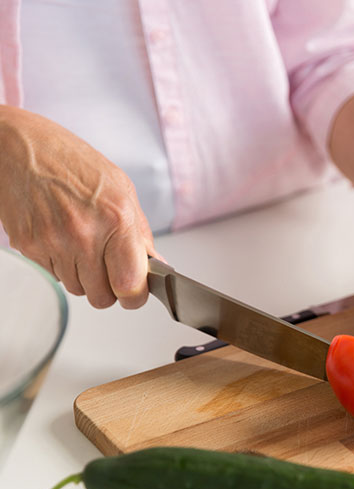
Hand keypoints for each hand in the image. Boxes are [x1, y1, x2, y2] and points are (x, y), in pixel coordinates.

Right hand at [0, 106, 157, 308]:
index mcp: (115, 218)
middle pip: (101, 297)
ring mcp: (52, 243)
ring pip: (77, 290)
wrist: (18, 147)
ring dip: (84, 276)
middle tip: (109, 267)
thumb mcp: (121, 188)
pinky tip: (61, 237)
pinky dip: (61, 265)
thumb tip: (155, 264)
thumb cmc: (71, 161)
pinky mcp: (28, 246)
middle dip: (109, 288)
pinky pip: (54, 276)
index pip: (130, 285)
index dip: (134, 296)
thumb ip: (140, 232)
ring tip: (82, 244)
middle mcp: (83, 234)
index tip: (135, 292)